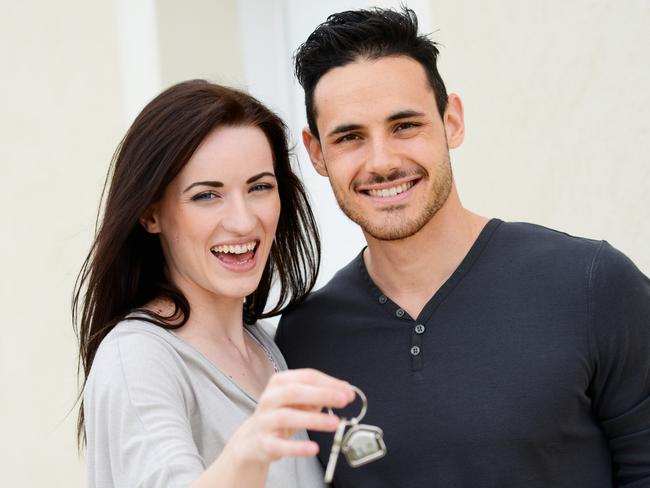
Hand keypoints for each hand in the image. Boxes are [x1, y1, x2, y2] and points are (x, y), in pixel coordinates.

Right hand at [229, 368, 354, 465]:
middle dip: (321, 395)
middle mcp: (270, 398)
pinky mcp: (264, 443)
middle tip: (343, 400)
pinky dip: (298, 447)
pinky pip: (281, 445)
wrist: (253, 438)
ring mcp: (265, 420)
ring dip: (313, 419)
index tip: (348, 391)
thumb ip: (322, 394)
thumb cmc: (282, 414)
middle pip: (295, 392)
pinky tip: (314, 448)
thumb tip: (346, 390)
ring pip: (287, 417)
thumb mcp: (300, 400)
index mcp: (280, 382)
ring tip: (335, 423)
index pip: (306, 377)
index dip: (329, 383)